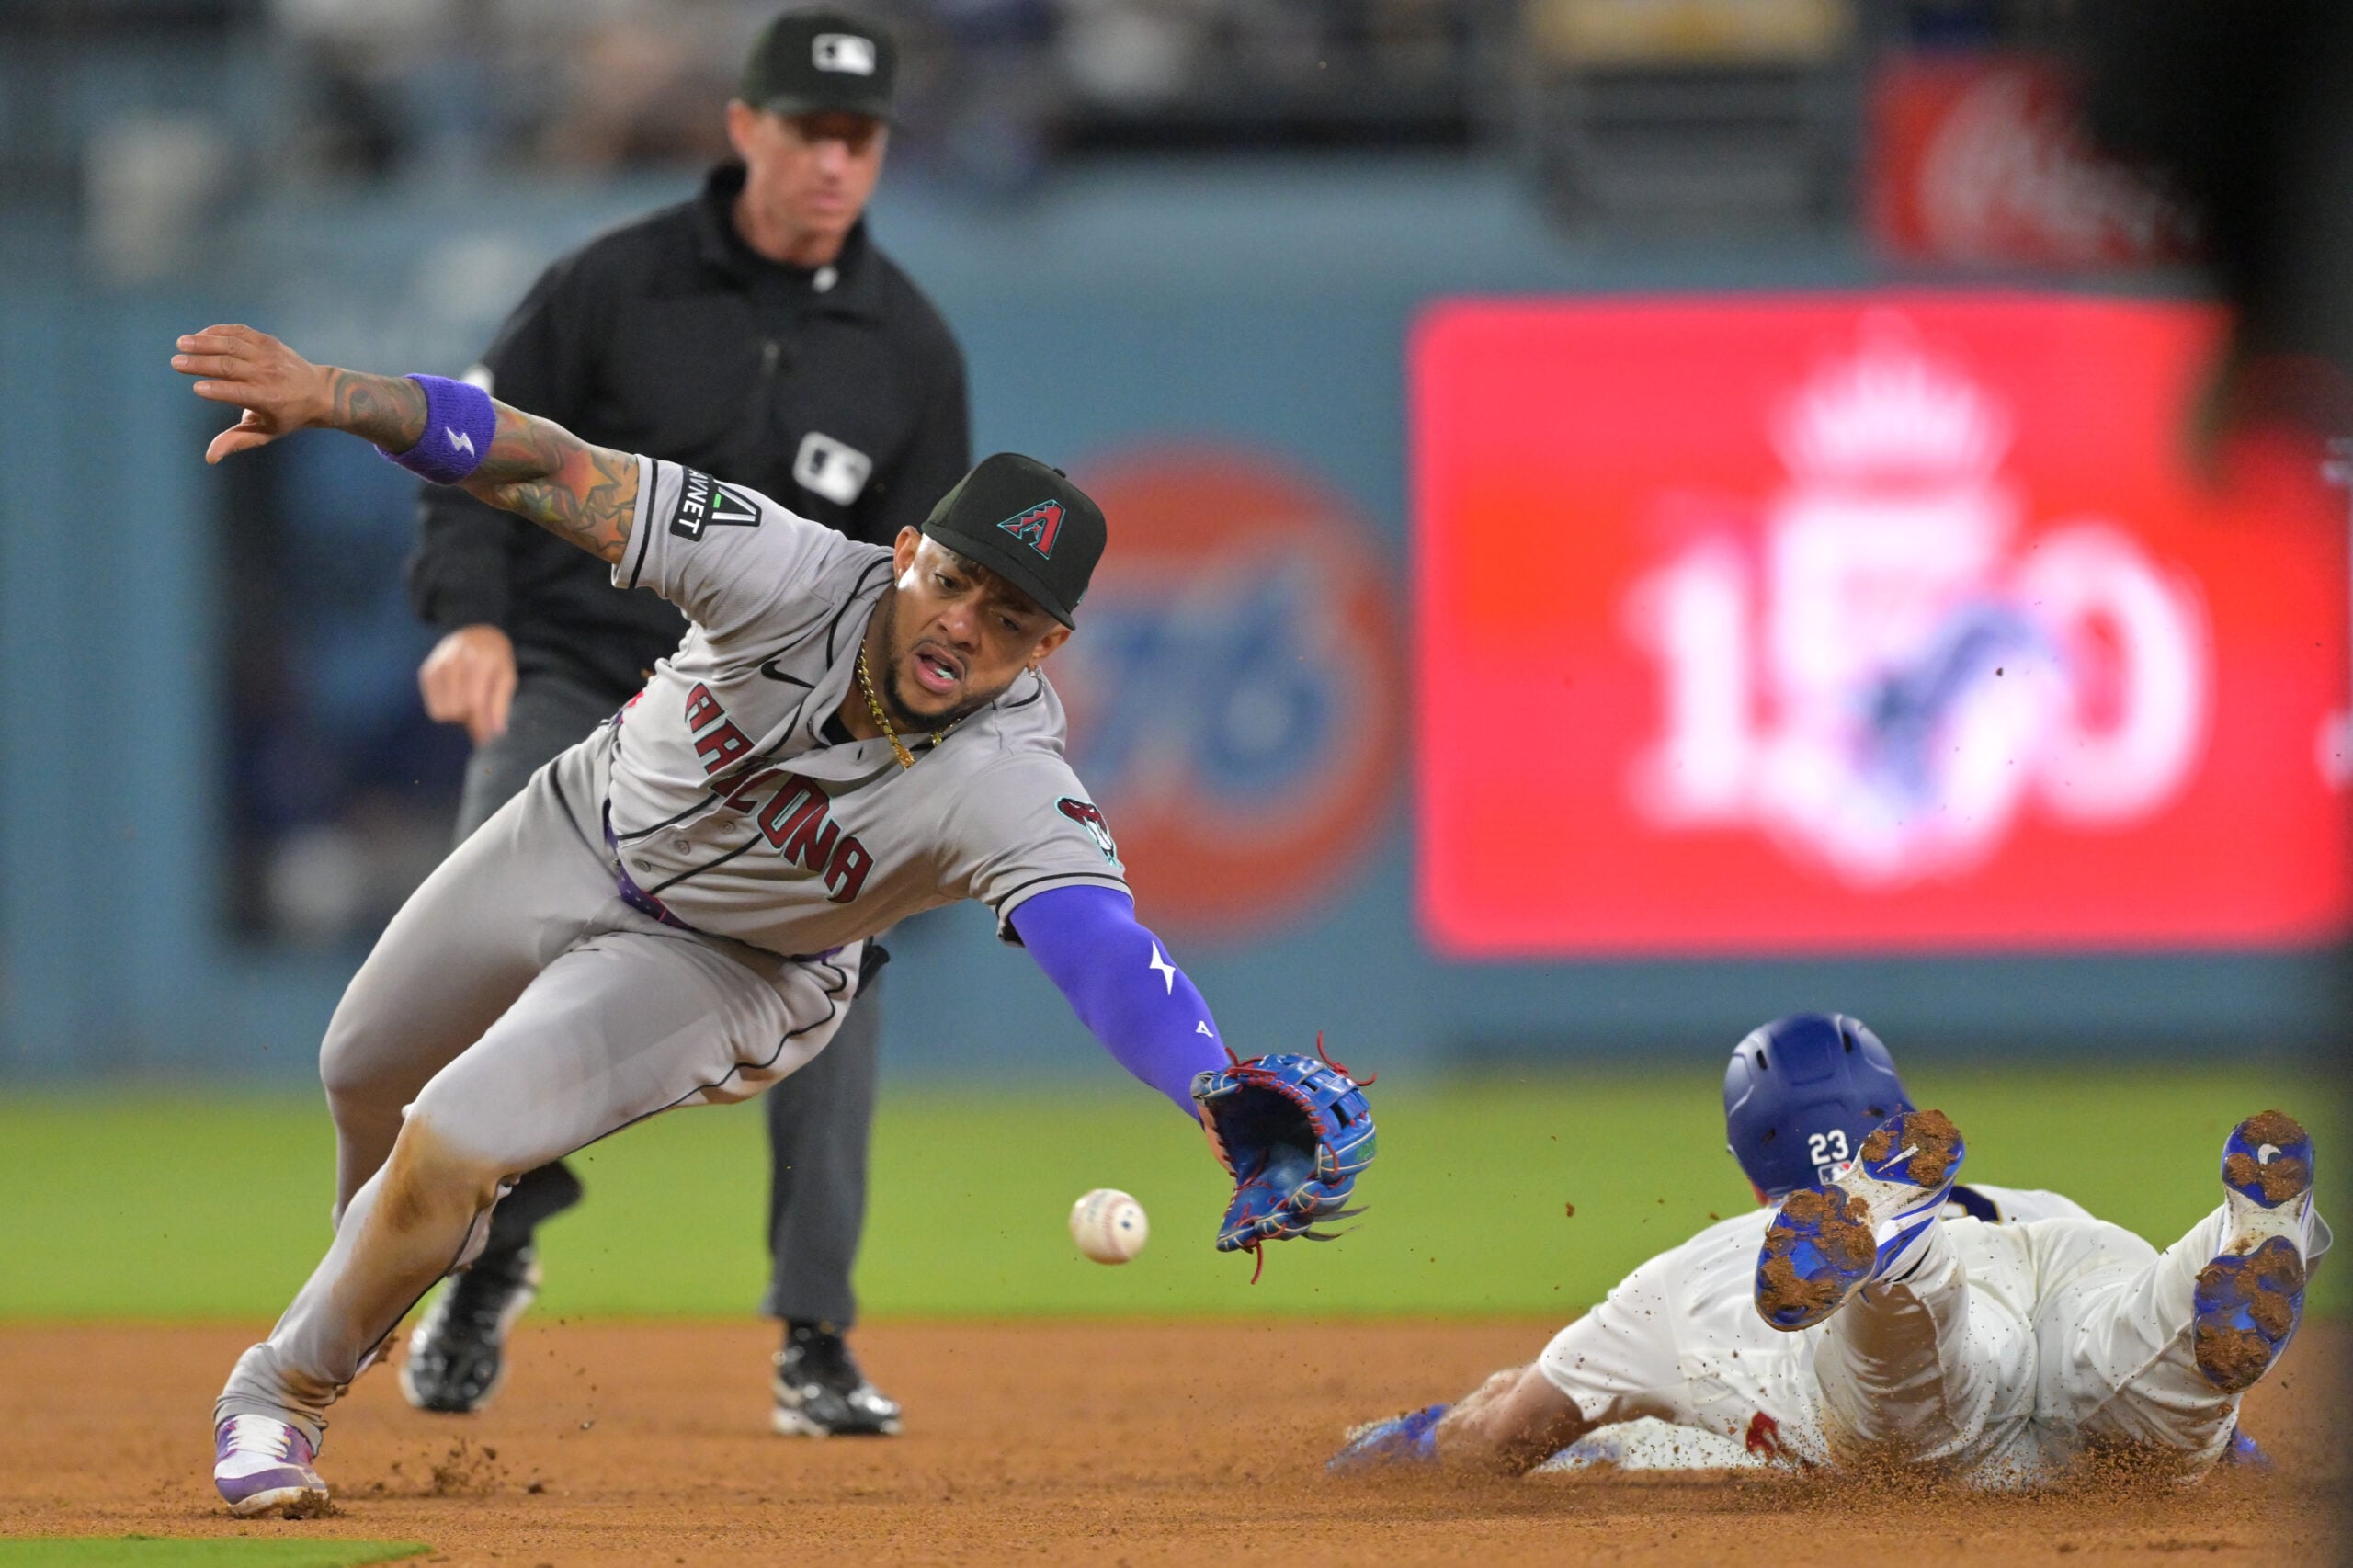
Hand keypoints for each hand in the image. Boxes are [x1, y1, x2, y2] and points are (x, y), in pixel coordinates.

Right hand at [171, 325, 335, 463]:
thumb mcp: (266, 433)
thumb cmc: (288, 416)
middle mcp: (268, 374)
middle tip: (176, 362)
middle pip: (229, 366)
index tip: (196, 388)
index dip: (217, 390)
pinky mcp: (268, 341)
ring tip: (182, 343)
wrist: (320, 392)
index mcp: (268, 399)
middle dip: (201, 363)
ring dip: (205, 342)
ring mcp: (268, 354)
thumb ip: (237, 441)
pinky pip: (241, 332)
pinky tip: (201, 334)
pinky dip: (219, 331)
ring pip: (233, 344)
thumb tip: (210, 457)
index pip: (238, 392)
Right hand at [418, 624, 517, 743]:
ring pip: (440, 710)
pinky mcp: (426, 672)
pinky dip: (444, 710)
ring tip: (467, 708)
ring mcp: (437, 665)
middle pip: (456, 708)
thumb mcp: (507, 677)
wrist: (476, 635)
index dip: (480, 724)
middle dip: (469, 720)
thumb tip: (497, 732)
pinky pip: (431, 705)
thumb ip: (501, 703)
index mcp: (479, 661)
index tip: (485, 739)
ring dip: (455, 717)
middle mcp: (454, 660)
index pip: (475, 701)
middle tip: (479, 718)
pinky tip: (455, 701)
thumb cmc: (496, 660)